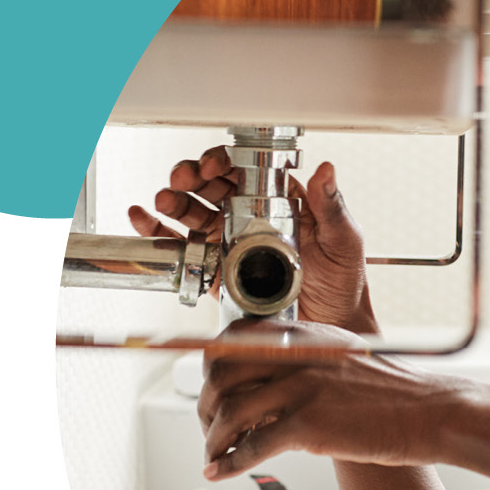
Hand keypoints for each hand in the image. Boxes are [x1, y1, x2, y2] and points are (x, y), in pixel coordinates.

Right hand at [127, 147, 376, 331]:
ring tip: (165, 200)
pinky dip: (160, 233)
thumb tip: (326, 169)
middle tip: (183, 178)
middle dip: (192, 177)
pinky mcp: (217, 271)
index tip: (215, 165)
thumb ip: (332, 206)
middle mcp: (251, 218)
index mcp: (279, 202)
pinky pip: (184, 249)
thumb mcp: (344, 240)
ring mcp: (231, 243)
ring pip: (193, 213)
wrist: (333, 327)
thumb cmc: (343, 282)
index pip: (245, 171)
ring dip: (174, 201)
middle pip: (211, 187)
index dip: (224, 162)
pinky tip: (145, 220)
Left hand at [198, 320, 465, 478]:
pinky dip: (230, 463)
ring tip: (213, 454)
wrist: (431, 412)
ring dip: (212, 439)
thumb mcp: (342, 357)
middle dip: (203, 404)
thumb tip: (268, 381)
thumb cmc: (394, 393)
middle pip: (221, 373)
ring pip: (229, 412)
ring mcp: (300, 389)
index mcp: (302, 336)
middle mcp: (296, 356)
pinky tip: (222, 472)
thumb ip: (304, 360)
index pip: (233, 338)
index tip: (208, 387)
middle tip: (207, 425)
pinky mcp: (308, 425)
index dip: (211, 366)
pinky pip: (252, 446)